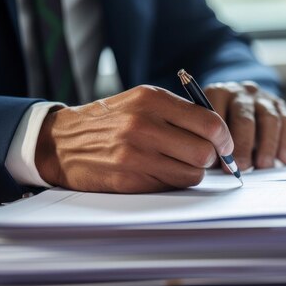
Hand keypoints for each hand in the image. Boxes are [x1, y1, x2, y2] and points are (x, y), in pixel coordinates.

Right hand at [35, 85, 233, 192]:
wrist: (61, 142)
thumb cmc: (108, 121)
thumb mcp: (140, 101)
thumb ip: (177, 111)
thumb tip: (218, 133)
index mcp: (151, 99)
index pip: (209, 122)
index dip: (224, 138)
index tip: (224, 145)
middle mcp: (144, 124)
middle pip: (205, 152)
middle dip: (210, 158)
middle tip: (201, 158)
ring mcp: (136, 154)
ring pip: (192, 174)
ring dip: (191, 172)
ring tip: (177, 164)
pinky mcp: (129, 179)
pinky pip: (170, 186)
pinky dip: (172, 182)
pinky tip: (158, 172)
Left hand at [204, 82, 285, 169]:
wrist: (237, 109)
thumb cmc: (218, 129)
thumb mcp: (210, 133)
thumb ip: (213, 147)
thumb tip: (220, 166)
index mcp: (217, 95)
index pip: (217, 117)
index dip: (221, 142)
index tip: (224, 165)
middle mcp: (240, 93)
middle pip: (244, 118)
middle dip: (244, 146)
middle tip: (243, 167)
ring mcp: (261, 97)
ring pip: (269, 119)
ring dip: (268, 146)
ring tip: (264, 166)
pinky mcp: (279, 104)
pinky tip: (284, 160)